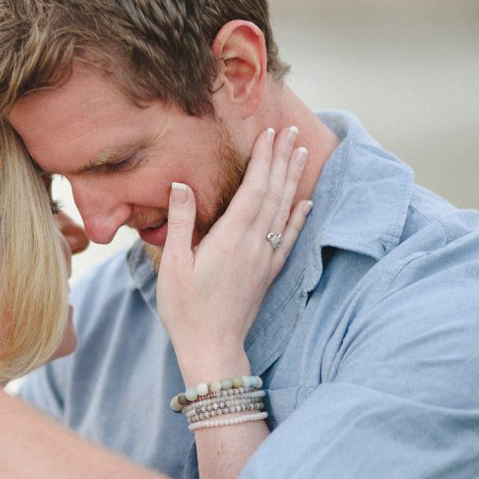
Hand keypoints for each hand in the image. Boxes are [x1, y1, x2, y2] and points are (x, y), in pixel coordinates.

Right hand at [157, 126, 310, 384]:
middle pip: (274, 193)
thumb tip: (181, 184)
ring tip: (301, 152)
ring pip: (284, 211)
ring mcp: (265, 259)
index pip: (253, 189)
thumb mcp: (172, 264)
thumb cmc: (185, 309)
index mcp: (229, 239)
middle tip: (292, 130)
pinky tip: (306, 201)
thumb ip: (180, 222)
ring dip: (293, 179)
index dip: (263, 159)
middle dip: (282, 159)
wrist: (213, 348)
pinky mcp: (268, 273)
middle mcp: (254, 245)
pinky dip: (299, 217)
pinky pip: (289, 238)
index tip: (269, 132)